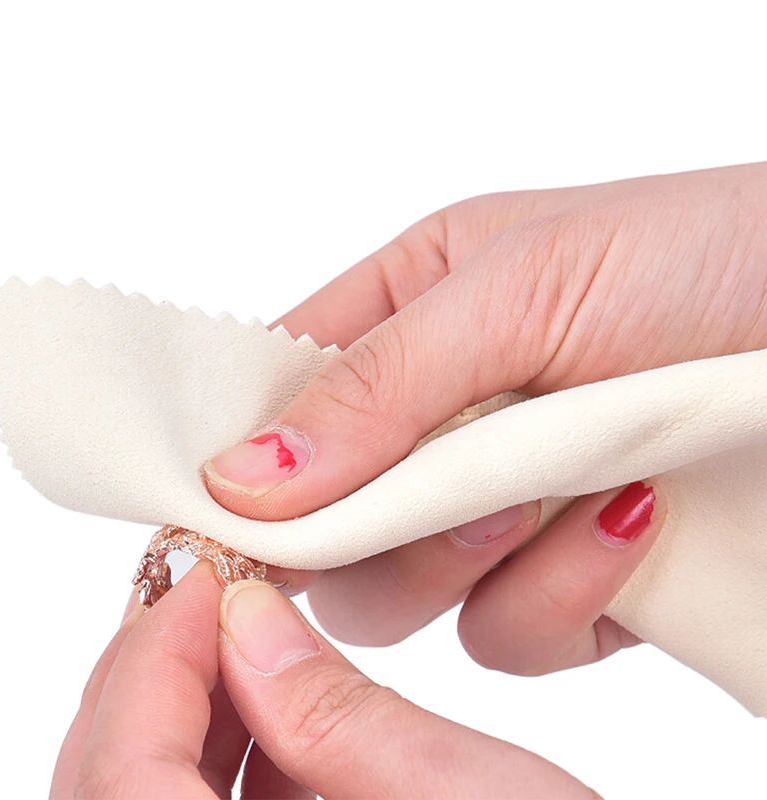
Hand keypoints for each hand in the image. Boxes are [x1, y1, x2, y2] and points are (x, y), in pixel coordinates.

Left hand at [51, 563, 599, 798]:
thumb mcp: (469, 797)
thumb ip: (336, 715)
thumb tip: (242, 619)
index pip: (120, 783)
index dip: (147, 664)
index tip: (199, 577)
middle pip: (115, 791)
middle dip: (157, 679)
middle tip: (210, 592)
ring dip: (193, 712)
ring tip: (248, 635)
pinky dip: (232, 758)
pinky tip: (283, 708)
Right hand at [202, 163, 766, 671]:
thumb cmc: (698, 256)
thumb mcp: (523, 284)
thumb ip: (378, 384)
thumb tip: (242, 477)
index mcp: (409, 319)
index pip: (277, 398)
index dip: (245, 457)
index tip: (229, 505)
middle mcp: (439, 421)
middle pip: (329, 523)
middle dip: (371, 524)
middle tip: (451, 481)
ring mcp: (497, 507)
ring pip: (405, 596)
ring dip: (466, 555)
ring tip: (554, 484)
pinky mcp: (564, 579)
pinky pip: (507, 636)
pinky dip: (556, 595)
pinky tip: (629, 521)